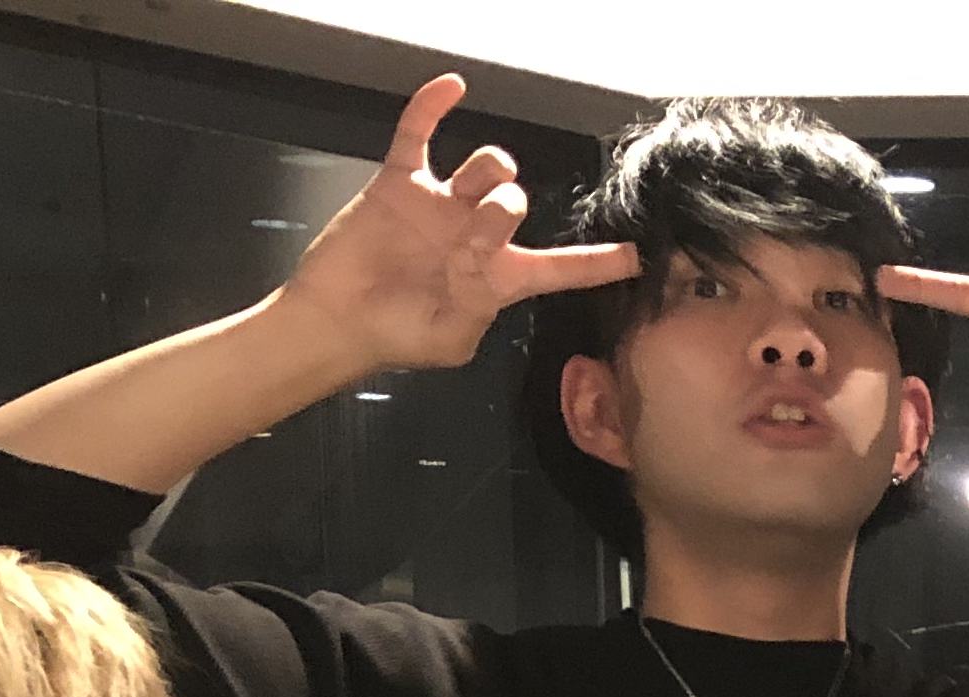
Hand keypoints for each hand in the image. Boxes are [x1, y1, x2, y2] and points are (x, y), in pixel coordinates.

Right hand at [273, 74, 638, 376]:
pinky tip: (452, 88)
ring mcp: (440, 207)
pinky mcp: (401, 184)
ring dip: (489, 170)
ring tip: (469, 196)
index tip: (634, 257)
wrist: (335, 319)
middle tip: (477, 237)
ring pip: (485, 166)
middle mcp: (475, 236)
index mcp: (496, 278)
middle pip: (515, 201)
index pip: (557, 267)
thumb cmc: (396, 336)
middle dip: (506, 209)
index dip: (596, 263)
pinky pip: (420, 134)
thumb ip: (480, 306)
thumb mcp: (452, 337)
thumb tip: (488, 265)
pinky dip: (433, 107)